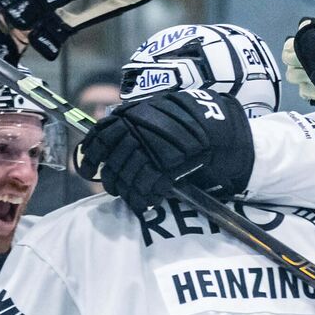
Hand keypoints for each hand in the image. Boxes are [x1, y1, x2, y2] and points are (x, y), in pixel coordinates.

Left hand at [74, 89, 253, 215]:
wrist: (226, 132)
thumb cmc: (196, 121)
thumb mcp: (163, 111)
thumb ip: (140, 121)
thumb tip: (113, 136)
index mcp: (134, 114)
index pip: (101, 135)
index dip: (90, 155)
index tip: (88, 168)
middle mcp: (138, 129)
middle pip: (113, 161)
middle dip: (111, 178)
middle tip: (113, 187)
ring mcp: (151, 149)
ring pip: (127, 176)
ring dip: (126, 190)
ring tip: (132, 196)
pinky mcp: (165, 168)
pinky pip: (146, 188)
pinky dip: (143, 199)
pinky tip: (146, 203)